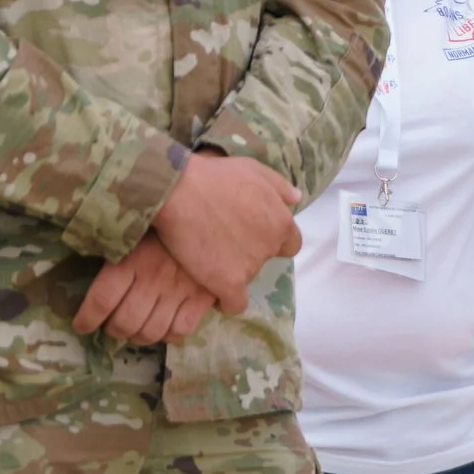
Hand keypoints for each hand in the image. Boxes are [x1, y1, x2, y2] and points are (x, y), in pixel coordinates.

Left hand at [72, 237, 220, 344]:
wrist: (209, 218)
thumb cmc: (162, 224)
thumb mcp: (133, 232)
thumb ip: (115, 253)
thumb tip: (94, 277)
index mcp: (131, 260)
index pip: (102, 300)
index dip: (88, 319)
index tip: (82, 325)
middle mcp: (153, 279)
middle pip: (126, 321)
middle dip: (114, 331)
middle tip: (112, 329)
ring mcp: (179, 290)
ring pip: (152, 330)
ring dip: (138, 338)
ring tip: (134, 333)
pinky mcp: (202, 298)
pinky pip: (181, 330)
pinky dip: (168, 336)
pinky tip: (163, 331)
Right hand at [149, 152, 303, 314]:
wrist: (177, 190)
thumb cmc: (213, 175)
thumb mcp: (252, 170)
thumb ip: (278, 186)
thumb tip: (296, 198)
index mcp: (281, 222)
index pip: (289, 244)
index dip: (270, 240)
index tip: (249, 235)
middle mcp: (270, 246)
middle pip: (264, 258)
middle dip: (248, 252)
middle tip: (221, 239)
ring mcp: (251, 267)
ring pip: (246, 277)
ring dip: (231, 269)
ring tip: (205, 254)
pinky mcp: (228, 283)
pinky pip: (234, 303)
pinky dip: (226, 301)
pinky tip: (213, 291)